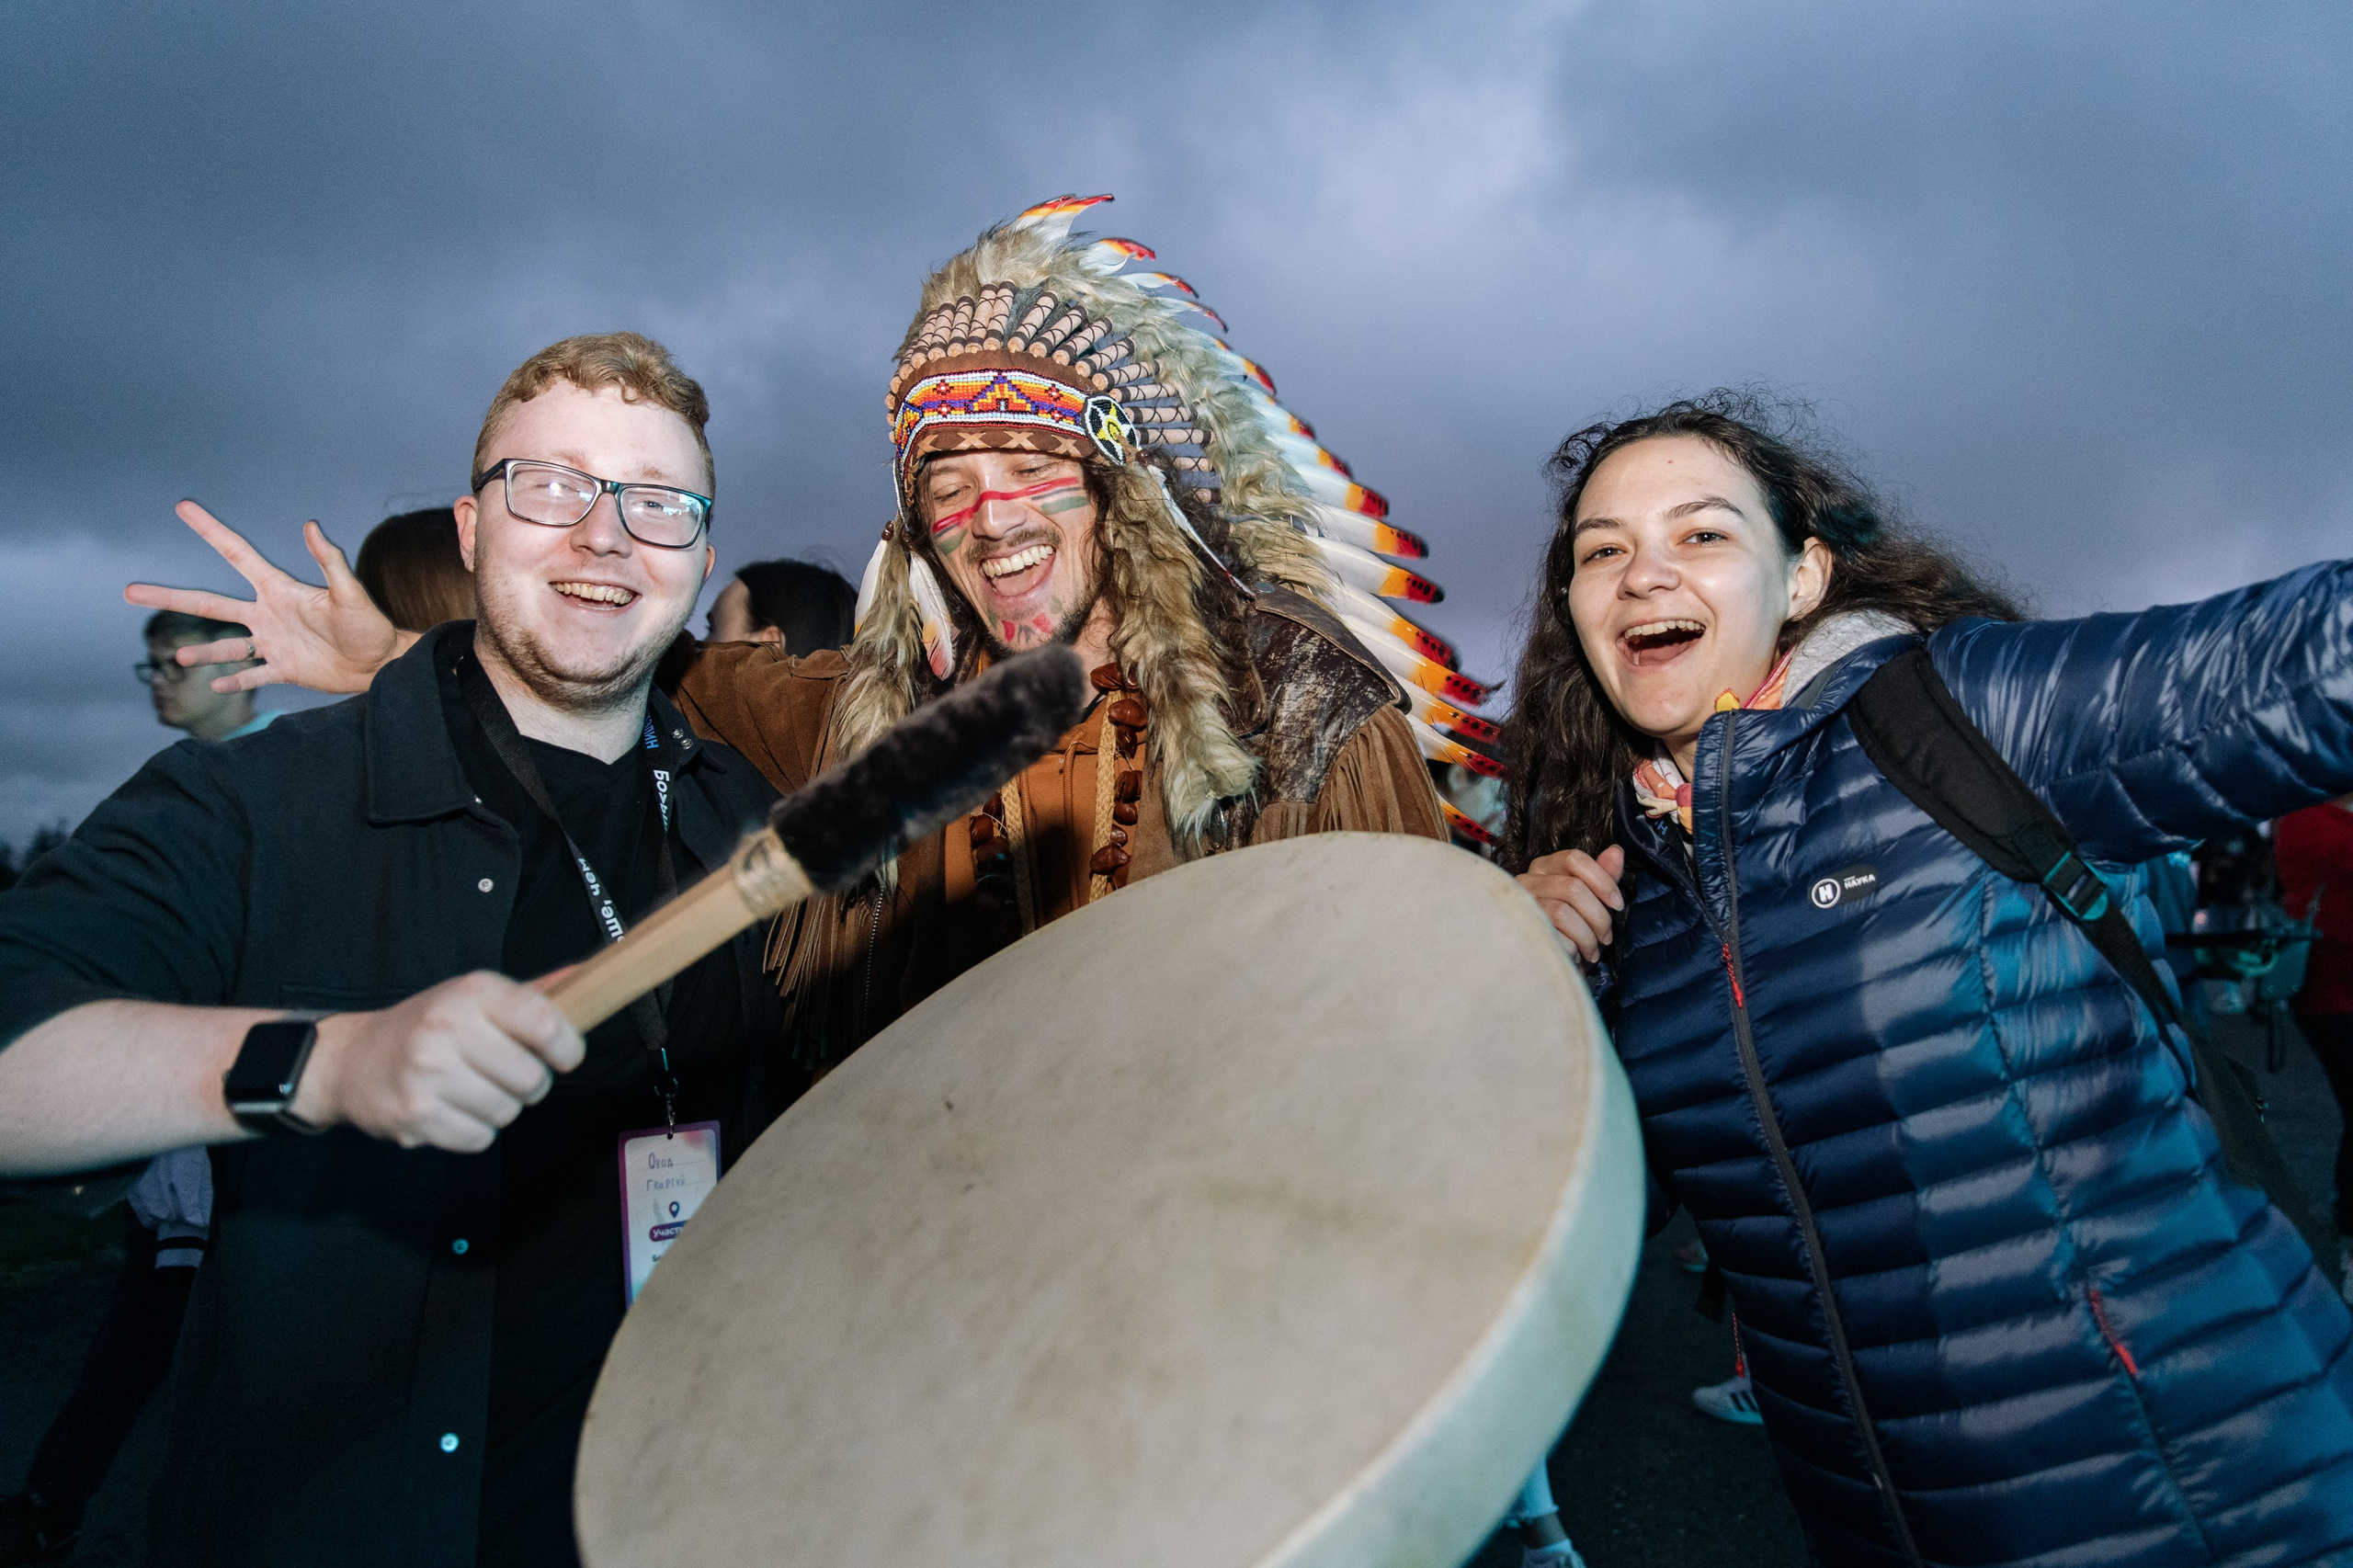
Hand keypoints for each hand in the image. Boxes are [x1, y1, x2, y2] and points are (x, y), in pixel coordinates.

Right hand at [124, 500, 415, 694]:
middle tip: (129, 591)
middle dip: (170, 598)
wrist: (383, 662)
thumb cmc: (370, 625)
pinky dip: (235, 681)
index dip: (210, 530)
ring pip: (227, 646)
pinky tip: (215, 686)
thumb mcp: (349, 593)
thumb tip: (311, 525)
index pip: (236, 554)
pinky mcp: (284, 670)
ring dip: (203, 653)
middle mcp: (268, 614)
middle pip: (210, 604)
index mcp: (279, 590)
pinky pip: (253, 676)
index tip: (184, 507)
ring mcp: (273, 643)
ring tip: (178, 658)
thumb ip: (330, 562)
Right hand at [290, 973, 585, 1151]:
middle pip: (533, 1079)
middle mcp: (448, 1027)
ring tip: (471, 1088)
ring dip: (500, 1108)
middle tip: (504, 1074)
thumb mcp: (474, 996)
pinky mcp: (415, 1114)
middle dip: (530, 1084)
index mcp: (472, 991)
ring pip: (508, 1112)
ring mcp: (429, 1073)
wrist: (351, 1060)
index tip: (563, 1056)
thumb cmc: (428, 1027)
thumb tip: (592, 977)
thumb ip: (533, 995)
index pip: (546, 1024)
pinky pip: (479, 1138)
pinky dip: (474, 1131)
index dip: (567, 1048)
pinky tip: (451, 1108)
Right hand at [1516, 845, 1626, 964]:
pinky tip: (1575, 956)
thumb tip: (1616, 851)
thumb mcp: (1592, 902)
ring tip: (1593, 951)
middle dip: (1599, 917)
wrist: (1548, 965)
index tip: (1617, 904)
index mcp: (1544, 867)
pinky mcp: (1518, 930)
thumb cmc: (1572, 930)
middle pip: (1573, 888)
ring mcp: (1520, 906)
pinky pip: (1552, 936)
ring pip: (1563, 913)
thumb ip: (1603, 876)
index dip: (1602, 880)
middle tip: (1606, 937)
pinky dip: (1572, 949)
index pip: (1574, 858)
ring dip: (1587, 937)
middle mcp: (1527, 881)